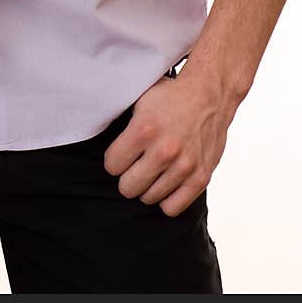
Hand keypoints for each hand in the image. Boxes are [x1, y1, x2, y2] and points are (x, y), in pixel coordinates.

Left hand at [103, 68, 235, 216]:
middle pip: (127, 188)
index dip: (114, 160)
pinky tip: (166, 183)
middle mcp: (164, 150)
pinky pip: (172, 208)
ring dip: (148, 186)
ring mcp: (185, 166)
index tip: (121, 154)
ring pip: (149, 198)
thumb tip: (92, 127)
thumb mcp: (139, 98)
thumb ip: (120, 119)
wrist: (209, 94)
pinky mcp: (201, 177)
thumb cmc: (170, 96)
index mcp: (144, 129)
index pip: (111, 166)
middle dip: (127, 177)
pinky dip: (166, 199)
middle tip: (135, 165)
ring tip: (153, 170)